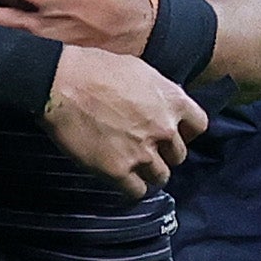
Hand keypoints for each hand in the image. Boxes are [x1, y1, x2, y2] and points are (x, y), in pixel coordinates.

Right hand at [40, 44, 203, 196]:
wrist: (61, 83)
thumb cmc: (93, 68)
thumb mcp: (138, 69)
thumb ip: (157, 91)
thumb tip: (159, 103)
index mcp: (172, 100)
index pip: (199, 126)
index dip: (184, 133)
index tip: (172, 135)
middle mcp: (164, 128)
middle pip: (178, 156)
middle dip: (164, 154)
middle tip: (145, 151)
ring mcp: (143, 152)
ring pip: (160, 177)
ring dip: (149, 174)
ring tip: (133, 168)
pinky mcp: (119, 170)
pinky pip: (136, 192)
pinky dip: (130, 189)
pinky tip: (121, 181)